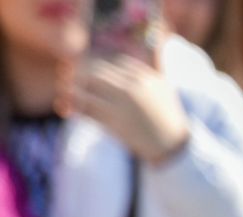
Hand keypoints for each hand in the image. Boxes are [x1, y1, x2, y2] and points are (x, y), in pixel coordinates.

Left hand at [71, 56, 188, 163]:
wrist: (174, 147)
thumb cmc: (167, 117)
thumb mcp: (164, 87)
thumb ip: (152, 64)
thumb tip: (144, 41)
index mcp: (144, 76)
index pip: (110, 60)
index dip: (94, 62)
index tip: (85, 67)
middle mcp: (132, 87)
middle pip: (95, 70)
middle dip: (79, 73)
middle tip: (68, 77)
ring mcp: (123, 104)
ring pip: (86, 87)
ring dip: (71, 88)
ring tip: (67, 92)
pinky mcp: (115, 121)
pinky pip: (86, 107)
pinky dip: (73, 105)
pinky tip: (67, 107)